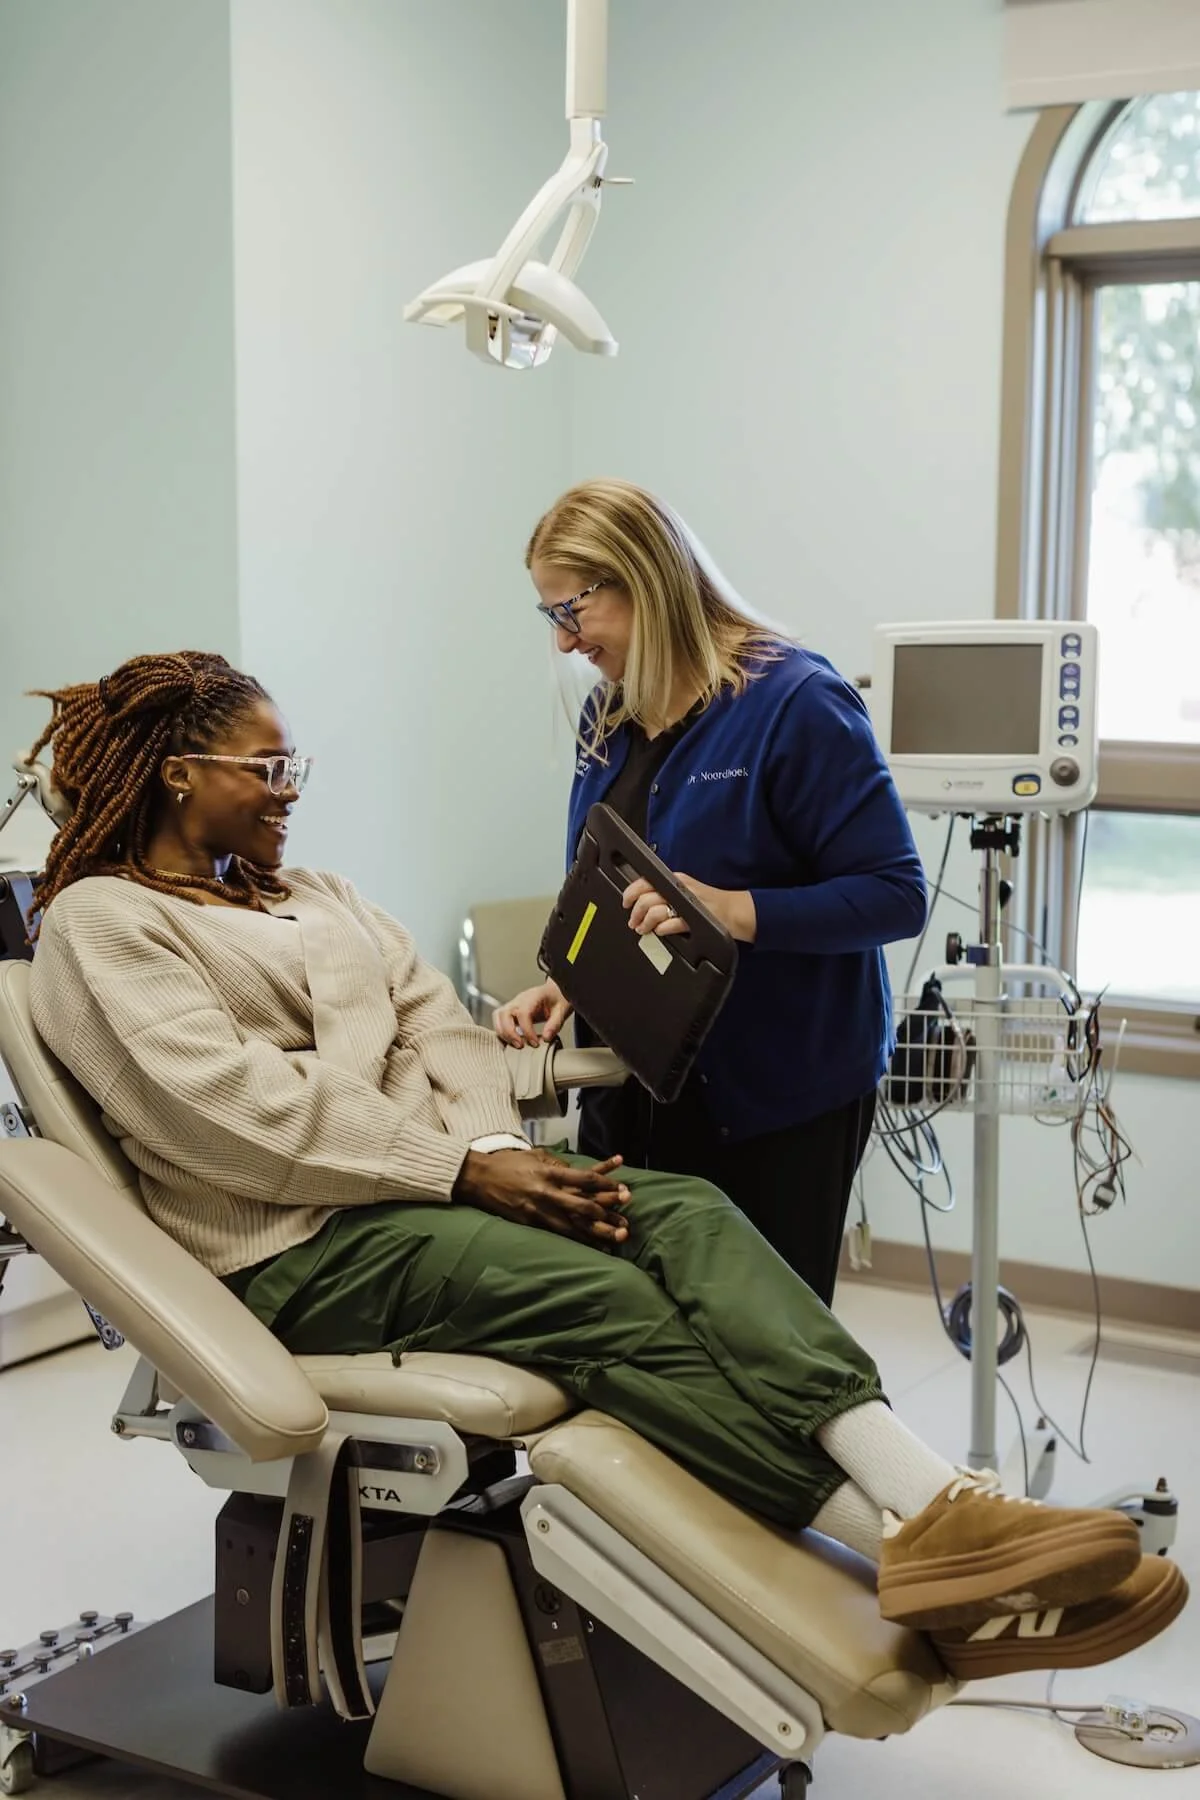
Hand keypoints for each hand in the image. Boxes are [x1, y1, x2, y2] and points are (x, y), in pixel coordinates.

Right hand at [453, 1148, 630, 1245]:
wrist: (479, 1178)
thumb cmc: (508, 1163)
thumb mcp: (536, 1155)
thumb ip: (559, 1163)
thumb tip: (579, 1171)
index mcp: (549, 1172)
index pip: (584, 1179)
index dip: (606, 1184)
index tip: (622, 1189)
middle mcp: (547, 1193)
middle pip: (583, 1206)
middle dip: (607, 1213)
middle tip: (627, 1220)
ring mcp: (538, 1211)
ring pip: (573, 1226)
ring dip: (597, 1233)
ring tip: (617, 1239)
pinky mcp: (531, 1224)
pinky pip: (559, 1234)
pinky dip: (577, 1241)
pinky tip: (593, 1248)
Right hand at [493, 978, 572, 1046]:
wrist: (555, 992)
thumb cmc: (557, 999)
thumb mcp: (562, 1011)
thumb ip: (554, 1024)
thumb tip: (545, 1038)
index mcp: (532, 997)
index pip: (523, 1013)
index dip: (527, 1030)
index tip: (535, 1043)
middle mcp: (519, 1000)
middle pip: (503, 1014)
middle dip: (509, 1033)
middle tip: (521, 1045)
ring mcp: (513, 1005)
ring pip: (497, 1017)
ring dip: (503, 1033)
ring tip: (515, 1045)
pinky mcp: (510, 1011)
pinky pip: (499, 1020)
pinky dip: (501, 1032)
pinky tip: (510, 1042)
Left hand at [622, 875, 757, 943]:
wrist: (733, 910)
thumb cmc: (708, 902)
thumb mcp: (684, 891)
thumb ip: (665, 893)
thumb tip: (641, 902)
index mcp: (675, 880)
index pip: (645, 881)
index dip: (631, 892)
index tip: (625, 902)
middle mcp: (678, 889)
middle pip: (646, 898)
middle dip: (635, 912)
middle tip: (633, 922)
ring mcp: (686, 904)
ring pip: (655, 911)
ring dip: (645, 923)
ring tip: (644, 929)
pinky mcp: (694, 919)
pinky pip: (672, 924)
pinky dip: (662, 929)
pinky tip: (660, 931)